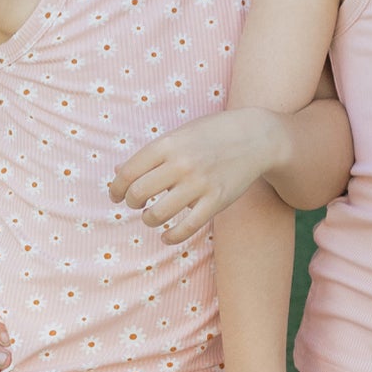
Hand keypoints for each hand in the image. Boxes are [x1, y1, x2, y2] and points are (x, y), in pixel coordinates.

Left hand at [109, 109, 285, 245]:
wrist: (256, 137)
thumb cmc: (212, 135)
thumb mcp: (179, 135)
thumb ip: (150, 154)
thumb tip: (117, 173)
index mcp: (167, 144)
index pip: (128, 173)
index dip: (116, 189)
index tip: (116, 195)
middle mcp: (181, 164)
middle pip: (138, 194)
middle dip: (132, 203)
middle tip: (136, 204)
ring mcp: (199, 184)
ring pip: (158, 214)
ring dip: (149, 220)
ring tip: (152, 216)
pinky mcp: (216, 201)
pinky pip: (186, 228)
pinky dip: (171, 237)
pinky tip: (166, 236)